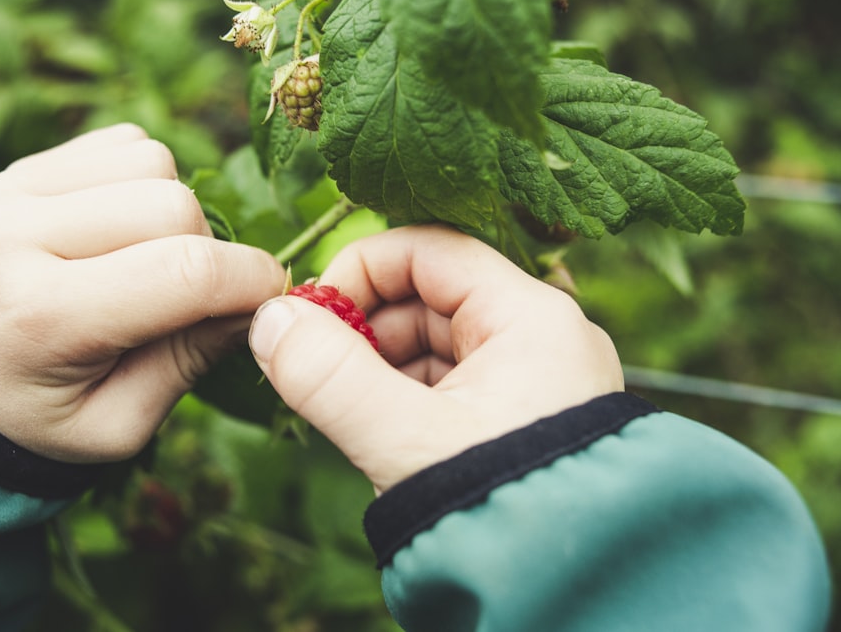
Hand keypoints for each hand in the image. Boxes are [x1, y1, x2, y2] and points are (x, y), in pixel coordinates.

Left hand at [0, 124, 285, 462]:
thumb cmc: (44, 411)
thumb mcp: (118, 424)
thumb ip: (188, 363)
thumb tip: (258, 302)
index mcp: (41, 317)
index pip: (184, 273)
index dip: (250, 282)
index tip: (270, 303)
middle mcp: (17, 236)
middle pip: (175, 206)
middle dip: (209, 252)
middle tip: (189, 298)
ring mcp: (16, 189)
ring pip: (156, 162)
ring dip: (177, 213)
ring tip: (149, 263)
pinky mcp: (26, 165)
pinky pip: (130, 143)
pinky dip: (150, 183)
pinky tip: (126, 231)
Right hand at [248, 225, 622, 492]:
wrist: (574, 593)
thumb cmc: (504, 508)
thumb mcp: (405, 440)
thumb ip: (329, 377)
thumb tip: (268, 321)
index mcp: (530, 317)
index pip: (430, 251)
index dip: (360, 270)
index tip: (309, 314)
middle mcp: (540, 339)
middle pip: (429, 299)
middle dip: (363, 328)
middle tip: (313, 367)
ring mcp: (534, 382)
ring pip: (435, 347)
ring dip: (379, 369)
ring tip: (343, 410)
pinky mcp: (521, 422)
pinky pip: (449, 389)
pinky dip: (405, 401)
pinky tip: (378, 434)